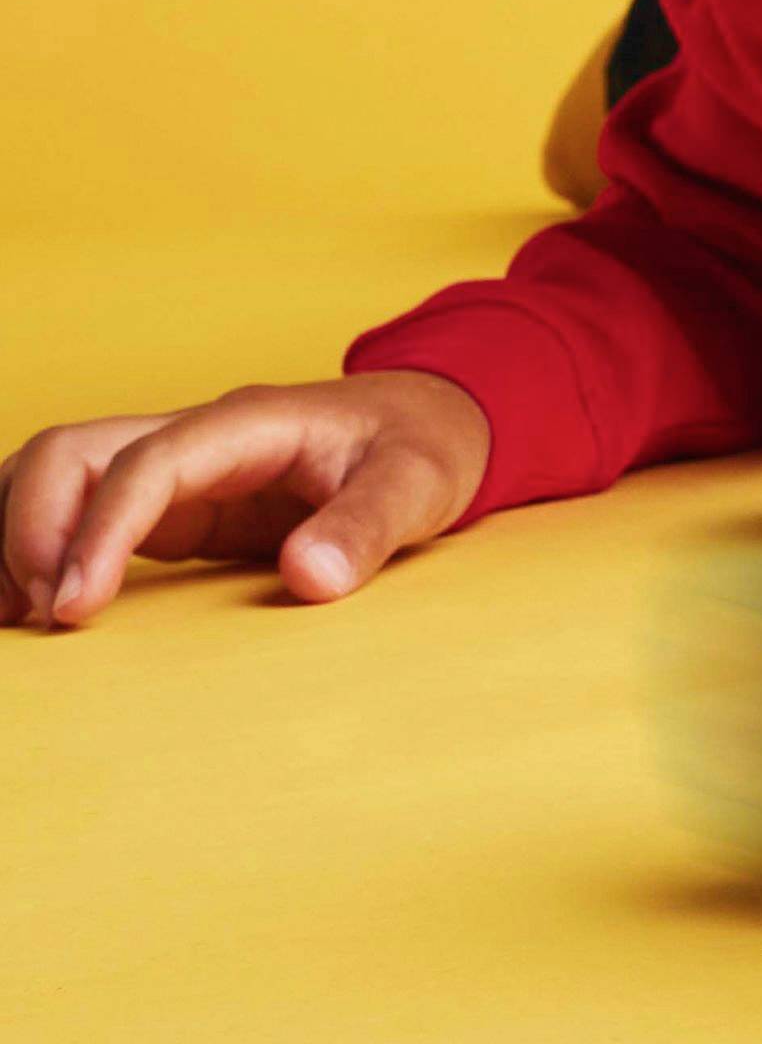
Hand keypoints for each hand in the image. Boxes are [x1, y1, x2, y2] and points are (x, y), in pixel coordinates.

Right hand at [0, 370, 491, 629]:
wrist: (438, 421)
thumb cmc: (426, 445)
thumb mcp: (420, 484)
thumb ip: (369, 527)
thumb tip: (308, 578)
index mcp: (249, 423)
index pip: (147, 463)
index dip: (98, 531)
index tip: (73, 610)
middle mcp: (198, 437)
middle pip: (71, 454)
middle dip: (33, 529)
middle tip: (47, 621)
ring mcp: (178, 469)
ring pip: (57, 475)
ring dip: (21, 536)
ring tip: (26, 621)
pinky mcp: (175, 507)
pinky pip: (81, 514)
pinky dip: (41, 551)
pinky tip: (36, 610)